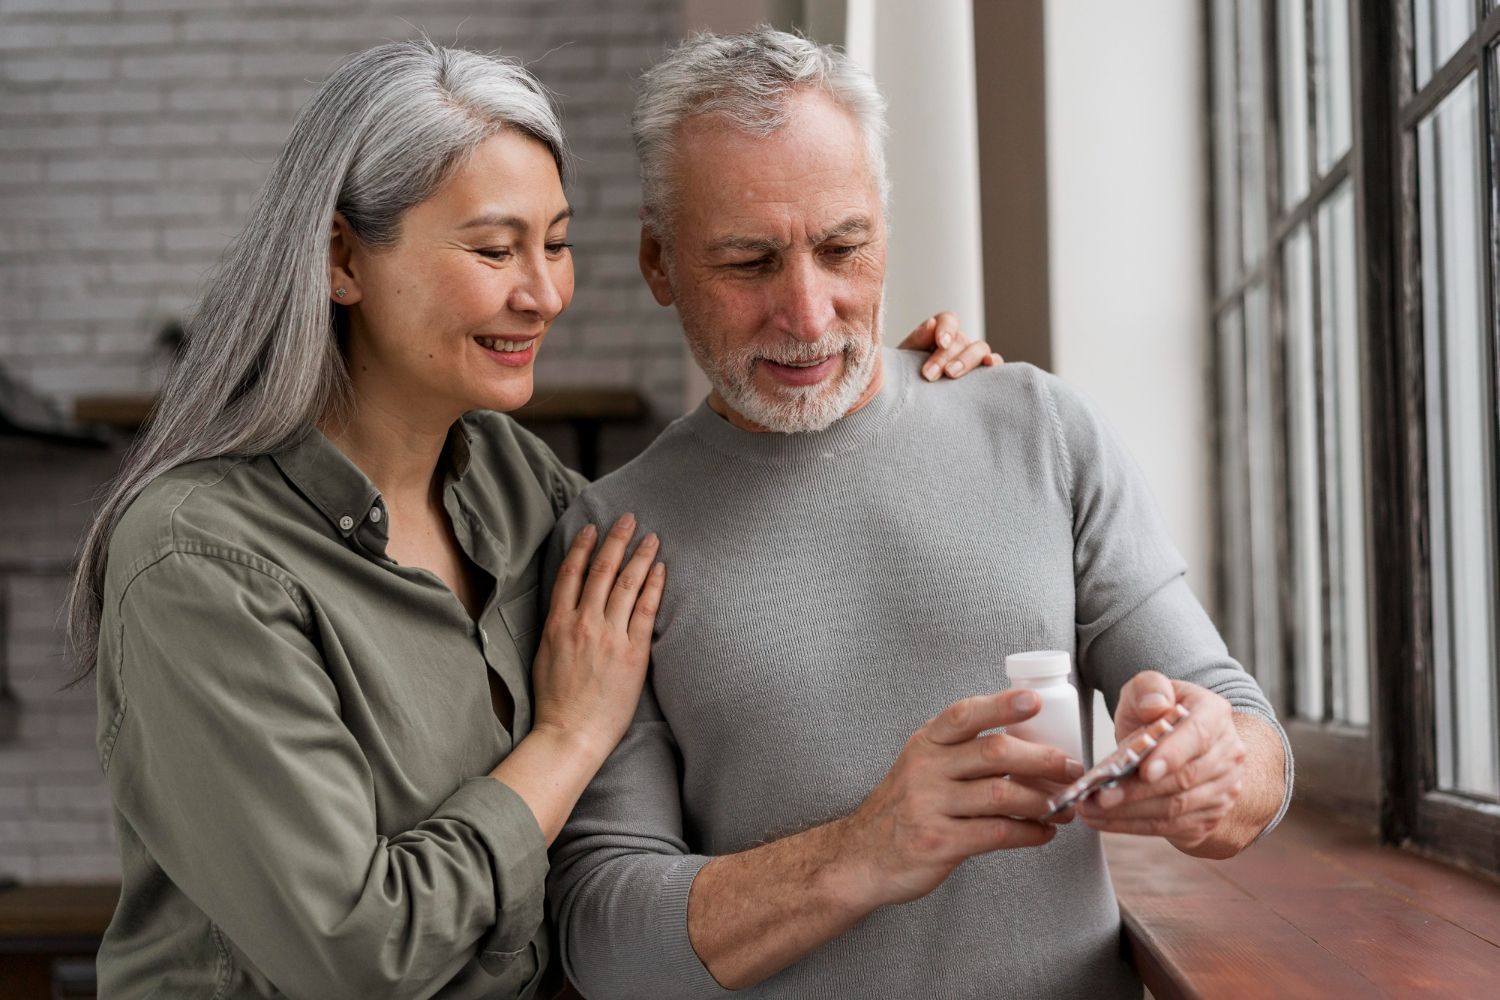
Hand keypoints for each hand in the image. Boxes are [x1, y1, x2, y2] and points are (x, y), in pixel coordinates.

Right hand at [531, 514, 664, 760]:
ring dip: (640, 557)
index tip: (591, 528)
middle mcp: (583, 624)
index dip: (582, 547)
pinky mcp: (633, 653)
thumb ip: (559, 628)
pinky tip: (661, 569)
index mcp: (558, 624)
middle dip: (615, 541)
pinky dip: (654, 586)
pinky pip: (645, 611)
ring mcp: (609, 637)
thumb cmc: (556, 702)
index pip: (571, 574)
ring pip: (626, 585)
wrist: (570, 734)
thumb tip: (569, 609)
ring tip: (651, 538)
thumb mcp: (545, 656)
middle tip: (628, 519)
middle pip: (601, 571)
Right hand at [837, 690, 1082, 908]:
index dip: (1001, 705)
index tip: (1034, 701)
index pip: (964, 714)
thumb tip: (1028, 742)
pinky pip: (997, 833)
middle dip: (1042, 759)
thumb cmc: (904, 807)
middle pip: (994, 753)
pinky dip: (1029, 832)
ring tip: (1066, 806)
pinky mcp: (939, 842)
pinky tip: (1044, 832)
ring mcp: (930, 805)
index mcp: (925, 743)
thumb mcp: (921, 767)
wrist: (861, 857)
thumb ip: (961, 753)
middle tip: (1072, 768)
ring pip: (1001, 794)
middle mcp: (926, 769)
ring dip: (1044, 800)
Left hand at [895, 311, 1003, 380]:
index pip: (948, 320)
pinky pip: (996, 364)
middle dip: (944, 357)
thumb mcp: (905, 357)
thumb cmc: (907, 377)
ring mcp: (973, 358)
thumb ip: (917, 340)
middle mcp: (959, 343)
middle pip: (960, 340)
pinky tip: (989, 365)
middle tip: (929, 375)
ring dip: (966, 360)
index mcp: (940, 334)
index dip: (946, 328)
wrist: (912, 403)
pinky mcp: (984, 375)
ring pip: (980, 348)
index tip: (941, 342)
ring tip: (951, 374)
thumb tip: (931, 323)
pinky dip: (996, 362)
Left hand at [1075, 672, 1246, 852]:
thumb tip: (1156, 706)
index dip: (1172, 754)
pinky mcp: (1208, 816)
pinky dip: (1133, 826)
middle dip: (1137, 791)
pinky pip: (1170, 827)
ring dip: (1130, 813)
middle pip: (1183, 779)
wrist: (1177, 745)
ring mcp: (1222, 789)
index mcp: (1214, 714)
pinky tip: (1105, 820)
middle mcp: (1227, 754)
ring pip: (1175, 808)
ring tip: (1092, 809)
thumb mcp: (1147, 689)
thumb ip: (1149, 688)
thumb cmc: (1159, 716)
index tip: (1145, 770)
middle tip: (1100, 796)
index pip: (1197, 735)